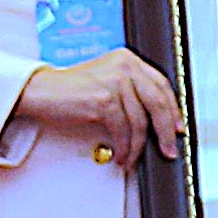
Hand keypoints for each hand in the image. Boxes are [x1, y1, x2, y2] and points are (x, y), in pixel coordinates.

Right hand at [12, 51, 182, 166]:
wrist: (40, 92)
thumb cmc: (71, 91)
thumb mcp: (106, 81)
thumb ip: (131, 91)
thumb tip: (157, 120)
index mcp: (128, 59)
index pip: (161, 84)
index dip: (173, 109)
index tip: (177, 128)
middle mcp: (124, 65)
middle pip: (157, 103)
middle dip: (165, 131)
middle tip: (168, 150)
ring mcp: (114, 81)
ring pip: (140, 122)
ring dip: (138, 147)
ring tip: (133, 158)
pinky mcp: (103, 99)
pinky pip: (123, 130)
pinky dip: (124, 148)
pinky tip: (121, 156)